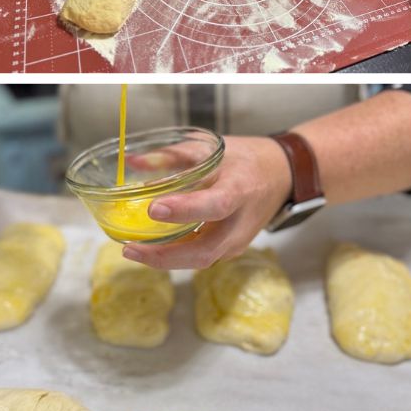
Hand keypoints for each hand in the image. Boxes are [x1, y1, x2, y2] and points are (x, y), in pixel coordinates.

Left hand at [122, 136, 291, 269]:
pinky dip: (175, 258)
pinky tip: (150, 250)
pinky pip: (201, 258)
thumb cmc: (243, 160)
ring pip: (201, 260)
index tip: (154, 209)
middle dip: (165, 255)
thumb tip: (132, 162)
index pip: (215, 204)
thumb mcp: (211, 149)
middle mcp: (241, 222)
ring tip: (132, 250)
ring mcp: (237, 241)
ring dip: (165, 260)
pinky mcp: (231, 249)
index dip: (185, 210)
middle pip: (205, 250)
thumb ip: (171, 156)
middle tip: (130, 248)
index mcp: (240, 189)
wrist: (281, 176)